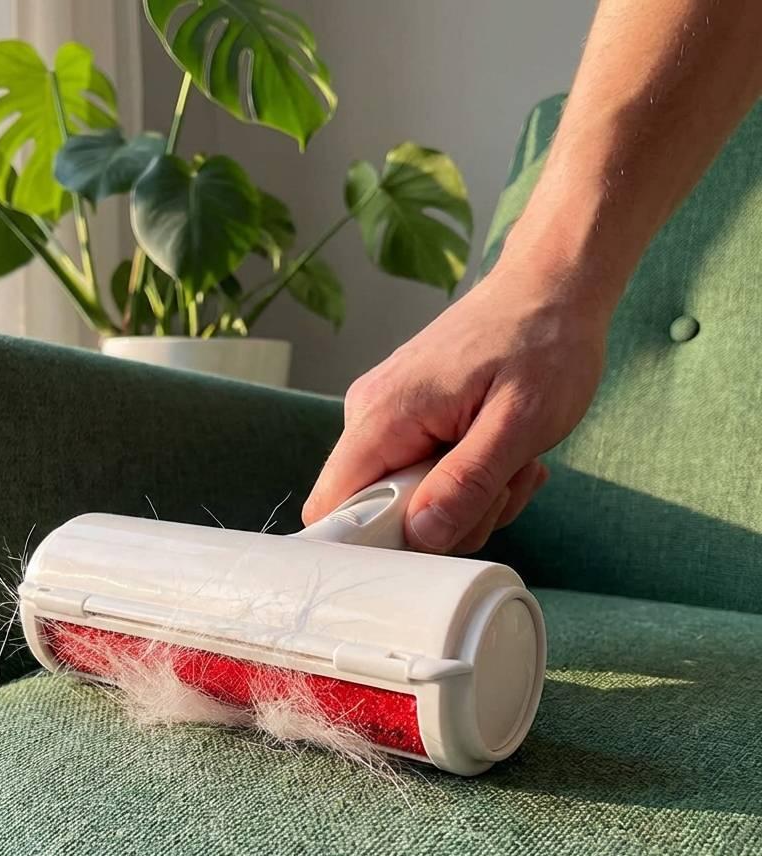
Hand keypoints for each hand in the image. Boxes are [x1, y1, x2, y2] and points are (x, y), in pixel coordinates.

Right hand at [302, 260, 609, 552]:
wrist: (552, 287)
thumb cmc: (543, 342)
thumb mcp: (519, 422)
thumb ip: (467, 482)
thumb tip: (422, 536)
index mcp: (384, 415)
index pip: (330, 507)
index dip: (370, 541)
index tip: (435, 534)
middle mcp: (370, 417)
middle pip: (378, 515)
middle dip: (446, 519)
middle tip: (501, 484)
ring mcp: (388, 419)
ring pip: (409, 503)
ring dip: (468, 500)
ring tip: (512, 460)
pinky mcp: (408, 422)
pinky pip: (424, 480)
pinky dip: (468, 481)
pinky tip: (503, 452)